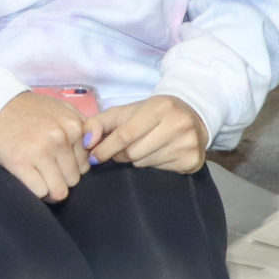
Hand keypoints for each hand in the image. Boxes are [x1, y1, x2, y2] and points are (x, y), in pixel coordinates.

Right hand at [0, 90, 89, 202]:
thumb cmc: (27, 110)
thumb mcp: (61, 109)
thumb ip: (82, 126)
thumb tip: (95, 147)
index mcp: (73, 126)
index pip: (85, 165)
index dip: (72, 167)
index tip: (59, 163)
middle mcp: (59, 139)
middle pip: (73, 180)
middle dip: (61, 178)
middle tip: (46, 170)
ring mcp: (40, 152)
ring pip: (59, 191)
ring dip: (50, 188)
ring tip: (39, 178)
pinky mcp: (20, 163)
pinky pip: (40, 192)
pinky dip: (37, 191)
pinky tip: (29, 180)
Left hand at [85, 95, 208, 173]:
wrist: (191, 115)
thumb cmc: (151, 114)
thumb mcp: (125, 112)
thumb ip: (99, 123)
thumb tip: (85, 142)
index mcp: (159, 107)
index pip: (125, 135)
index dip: (106, 148)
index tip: (93, 157)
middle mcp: (178, 124)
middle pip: (134, 152)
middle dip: (121, 153)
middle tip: (124, 148)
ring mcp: (188, 143)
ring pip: (145, 163)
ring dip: (136, 159)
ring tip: (144, 146)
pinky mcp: (193, 160)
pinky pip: (160, 171)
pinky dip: (152, 165)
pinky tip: (159, 152)